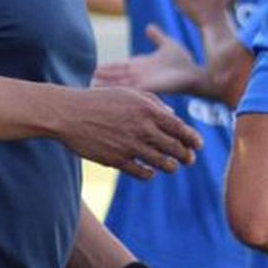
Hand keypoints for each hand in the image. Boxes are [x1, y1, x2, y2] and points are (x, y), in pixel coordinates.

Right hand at [57, 87, 200, 178]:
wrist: (69, 113)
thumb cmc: (99, 100)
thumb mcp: (128, 93)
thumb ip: (154, 102)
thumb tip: (173, 114)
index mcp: (148, 110)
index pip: (180, 128)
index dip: (193, 139)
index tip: (198, 145)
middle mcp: (142, 128)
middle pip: (175, 148)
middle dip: (186, 156)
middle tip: (188, 159)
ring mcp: (130, 146)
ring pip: (162, 164)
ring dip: (171, 167)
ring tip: (171, 166)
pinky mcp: (116, 160)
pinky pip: (142, 173)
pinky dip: (150, 174)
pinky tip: (150, 171)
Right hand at [91, 24, 207, 94]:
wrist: (195, 74)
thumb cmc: (184, 62)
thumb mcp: (167, 45)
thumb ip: (157, 37)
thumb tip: (149, 27)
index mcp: (141, 65)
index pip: (120, 66)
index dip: (107, 68)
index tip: (94, 69)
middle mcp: (139, 74)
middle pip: (116, 76)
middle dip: (102, 78)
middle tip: (85, 81)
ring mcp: (143, 82)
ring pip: (119, 84)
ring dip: (106, 86)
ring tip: (90, 88)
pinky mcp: (148, 87)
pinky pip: (129, 89)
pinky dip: (118, 90)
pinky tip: (107, 92)